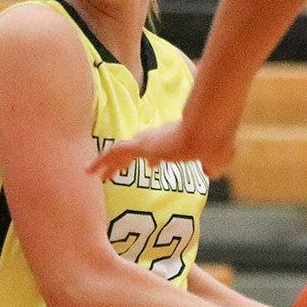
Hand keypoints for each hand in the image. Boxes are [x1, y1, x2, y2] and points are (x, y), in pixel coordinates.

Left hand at [87, 116, 235, 183]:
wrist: (208, 133)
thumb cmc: (215, 143)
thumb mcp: (217, 159)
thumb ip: (212, 166)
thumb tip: (211, 173)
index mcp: (175, 141)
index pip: (160, 150)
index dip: (154, 159)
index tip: (152, 166)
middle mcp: (159, 138)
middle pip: (136, 149)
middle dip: (125, 161)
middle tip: (115, 172)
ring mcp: (148, 140)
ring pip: (121, 152)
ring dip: (108, 163)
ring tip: (94, 173)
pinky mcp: (141, 145)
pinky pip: (114, 153)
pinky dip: (101, 162)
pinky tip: (90, 171)